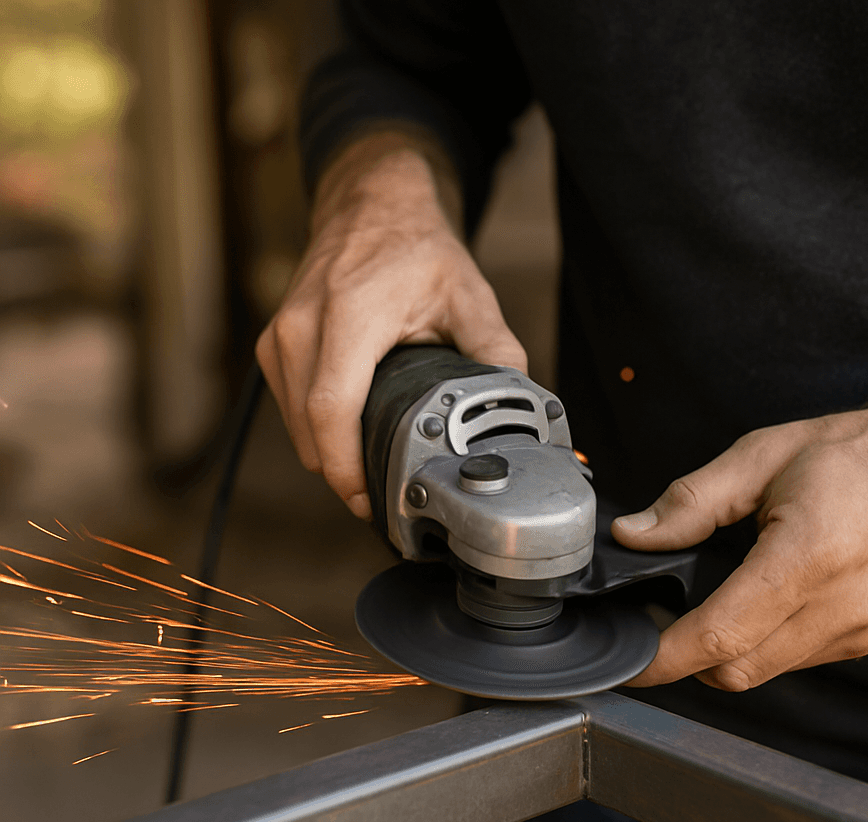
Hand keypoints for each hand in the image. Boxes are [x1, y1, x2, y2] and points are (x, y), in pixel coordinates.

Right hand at [257, 130, 526, 519]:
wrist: (371, 203)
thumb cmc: (415, 245)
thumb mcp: (469, 293)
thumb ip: (497, 350)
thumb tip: (520, 400)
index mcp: (349, 315)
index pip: (331, 410)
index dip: (346, 468)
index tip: (369, 501)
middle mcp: (302, 326)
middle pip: (309, 430)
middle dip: (343, 474)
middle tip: (384, 499)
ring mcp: (281, 336)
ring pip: (295, 426)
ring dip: (329, 456)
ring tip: (371, 469)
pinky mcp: (275, 344)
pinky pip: (290, 408)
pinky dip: (317, 432)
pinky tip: (351, 437)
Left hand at [611, 401, 867, 690]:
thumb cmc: (864, 453)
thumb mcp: (762, 457)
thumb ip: (691, 501)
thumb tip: (635, 534)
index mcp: (808, 558)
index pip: (719, 637)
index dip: (663, 658)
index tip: (628, 662)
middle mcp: (838, 608)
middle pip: (734, 670)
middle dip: (684, 657)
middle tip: (658, 620)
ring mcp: (856, 631)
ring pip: (762, 671)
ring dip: (722, 653)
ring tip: (705, 605)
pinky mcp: (863, 639)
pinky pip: (792, 661)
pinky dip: (759, 645)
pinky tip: (753, 606)